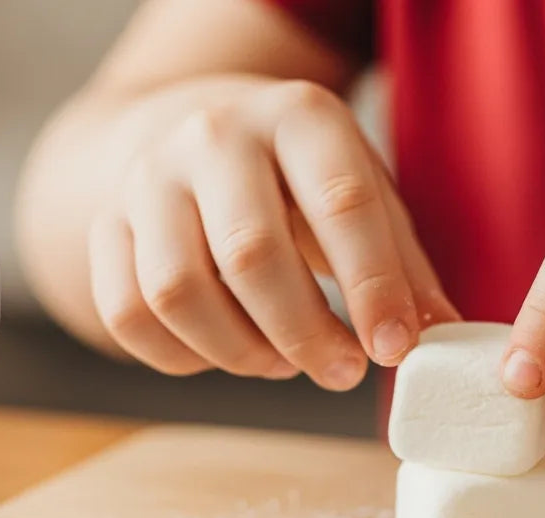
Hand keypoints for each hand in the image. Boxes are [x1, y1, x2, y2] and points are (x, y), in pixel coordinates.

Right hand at [89, 79, 458, 389]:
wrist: (188, 129)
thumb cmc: (300, 175)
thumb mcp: (365, 190)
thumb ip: (404, 262)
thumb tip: (441, 336)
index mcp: (298, 117)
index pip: (340, 203)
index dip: (372, 287)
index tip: (394, 350)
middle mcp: (213, 137)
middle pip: (251, 255)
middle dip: (304, 333)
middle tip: (342, 373)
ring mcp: (147, 179)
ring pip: (178, 292)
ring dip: (240, 351)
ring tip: (284, 363)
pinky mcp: (104, 226)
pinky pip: (129, 314)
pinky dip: (183, 357)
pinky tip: (227, 354)